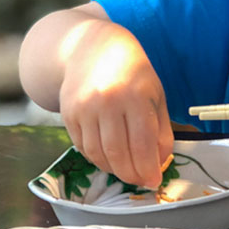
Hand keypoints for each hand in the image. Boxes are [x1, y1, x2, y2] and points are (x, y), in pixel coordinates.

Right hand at [58, 18, 173, 187]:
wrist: (91, 47)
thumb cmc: (131, 72)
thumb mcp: (155, 94)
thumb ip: (160, 130)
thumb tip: (160, 163)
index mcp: (135, 96)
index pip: (142, 144)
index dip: (148, 169)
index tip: (154, 182)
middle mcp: (107, 102)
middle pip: (118, 153)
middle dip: (131, 175)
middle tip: (139, 181)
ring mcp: (84, 108)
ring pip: (98, 154)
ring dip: (113, 169)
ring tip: (125, 170)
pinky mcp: (68, 113)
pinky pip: (82, 147)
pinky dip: (96, 158)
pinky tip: (108, 157)